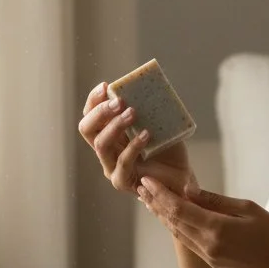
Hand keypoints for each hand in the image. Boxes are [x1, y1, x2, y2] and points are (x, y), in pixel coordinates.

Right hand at [78, 81, 197, 195]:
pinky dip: (133, 147)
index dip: (94, 100)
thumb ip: (149, 108)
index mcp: (110, 133)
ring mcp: (111, 166)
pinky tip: (146, 135)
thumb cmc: (169, 150)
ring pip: (100, 144)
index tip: (106, 86)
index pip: (91, 115)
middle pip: (87, 128)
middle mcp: (106, 149)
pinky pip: (122, 163)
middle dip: (100, 111)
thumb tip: (149, 86)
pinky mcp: (122, 181)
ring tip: (133, 113)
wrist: (182, 177)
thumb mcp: (159, 124)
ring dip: (115, 126)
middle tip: (120, 101)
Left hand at [137, 177, 268, 267]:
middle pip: (173, 220)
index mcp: (216, 229)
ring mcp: (208, 256)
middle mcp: (207, 245)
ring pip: (178, 232)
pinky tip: (170, 218)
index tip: (148, 179)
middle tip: (141, 186)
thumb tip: (189, 190)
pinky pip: (188, 241)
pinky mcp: (212, 262)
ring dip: (162, 216)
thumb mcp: (248, 209)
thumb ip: (215, 201)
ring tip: (148, 200)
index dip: (160, 193)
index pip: (179, 208)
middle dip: (155, 202)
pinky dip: (176, 227)